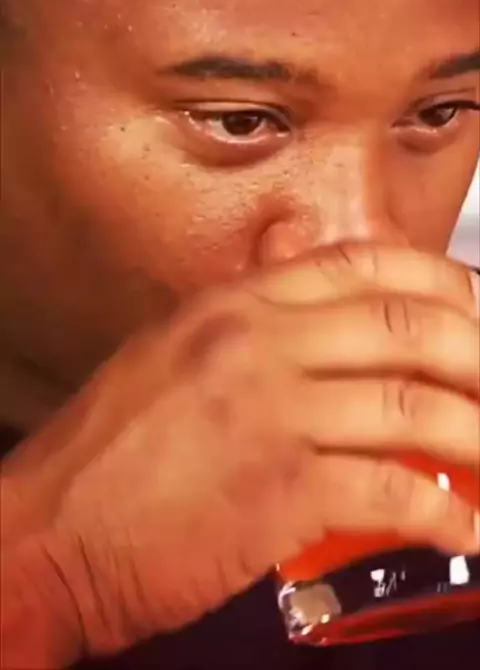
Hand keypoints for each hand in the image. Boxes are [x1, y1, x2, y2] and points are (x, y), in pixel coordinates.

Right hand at [2, 243, 478, 664]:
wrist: (44, 534)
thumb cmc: (103, 453)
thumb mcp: (169, 351)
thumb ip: (242, 308)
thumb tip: (294, 251)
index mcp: (233, 306)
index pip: (360, 263)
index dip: (437, 282)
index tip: (473, 307)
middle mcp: (258, 344)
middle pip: (406, 328)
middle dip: (476, 355)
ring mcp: (271, 413)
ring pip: (416, 408)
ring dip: (478, 438)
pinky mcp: (279, 492)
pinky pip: (393, 491)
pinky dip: (446, 514)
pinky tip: (464, 526)